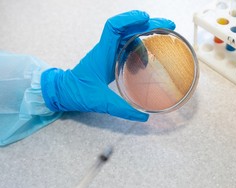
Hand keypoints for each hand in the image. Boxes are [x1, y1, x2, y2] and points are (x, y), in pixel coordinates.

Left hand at [41, 10, 174, 120]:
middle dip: (148, 24)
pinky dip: (138, 50)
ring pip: (128, 36)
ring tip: (156, 49)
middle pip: (127, 27)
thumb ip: (123, 110)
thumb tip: (144, 117)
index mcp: (102, 54)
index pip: (114, 27)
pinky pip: (126, 46)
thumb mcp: (102, 102)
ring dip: (144, 38)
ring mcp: (108, 52)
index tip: (147, 18)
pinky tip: (143, 63)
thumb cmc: (78, 93)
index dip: (130, 19)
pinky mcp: (109, 57)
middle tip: (168, 26)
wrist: (63, 92)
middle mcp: (106, 48)